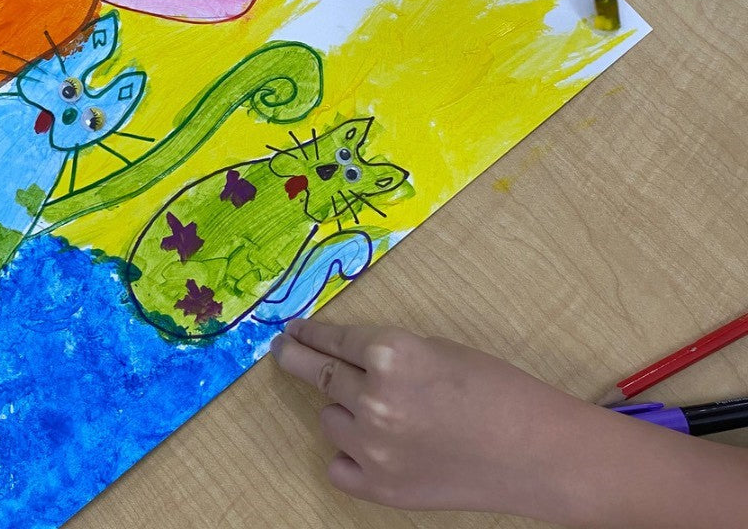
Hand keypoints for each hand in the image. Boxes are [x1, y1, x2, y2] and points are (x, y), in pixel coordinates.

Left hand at [270, 319, 606, 521]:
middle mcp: (374, 398)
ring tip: (377, 410)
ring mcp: (373, 447)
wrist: (534, 451)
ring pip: (329, 419)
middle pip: (318, 374)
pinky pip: (339, 464)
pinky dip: (349, 453)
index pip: (333, 339)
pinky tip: (370, 445)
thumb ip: (387, 353)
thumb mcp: (435, 349)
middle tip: (284, 350)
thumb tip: (346, 354)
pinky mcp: (380, 488)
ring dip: (342, 410)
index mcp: (390, 352)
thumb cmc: (494, 388)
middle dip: (297, 358)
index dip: (310, 333)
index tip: (293, 330)